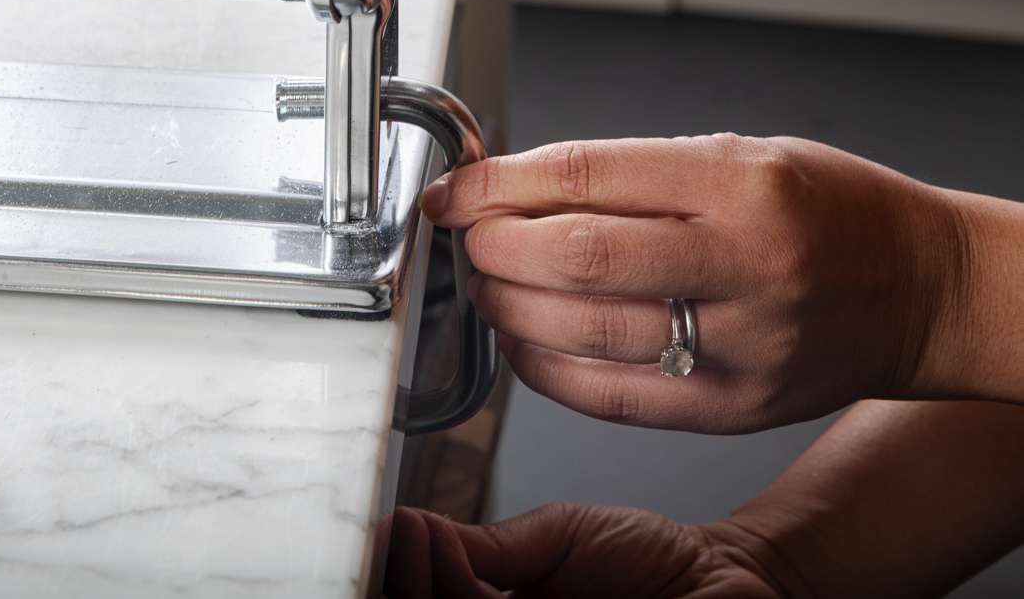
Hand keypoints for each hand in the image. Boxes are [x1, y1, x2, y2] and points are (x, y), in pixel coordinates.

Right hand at [381, 504, 785, 597]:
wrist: (724, 577)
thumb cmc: (648, 558)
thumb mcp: (556, 535)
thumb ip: (489, 545)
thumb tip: (415, 526)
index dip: (402, 572)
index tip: (394, 530)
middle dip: (410, 584)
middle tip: (408, 536)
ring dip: (439, 593)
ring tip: (433, 544)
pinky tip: (480, 587)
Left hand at [423, 135, 973, 431]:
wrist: (922, 289)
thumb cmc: (827, 210)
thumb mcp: (740, 154)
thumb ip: (632, 171)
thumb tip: (514, 187)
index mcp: (741, 184)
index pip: (586, 176)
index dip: (496, 183)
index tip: (455, 191)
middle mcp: (744, 264)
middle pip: (577, 255)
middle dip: (494, 244)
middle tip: (470, 237)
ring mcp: (741, 345)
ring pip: (584, 331)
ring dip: (508, 305)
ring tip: (490, 284)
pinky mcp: (734, 409)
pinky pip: (611, 398)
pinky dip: (544, 369)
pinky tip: (523, 341)